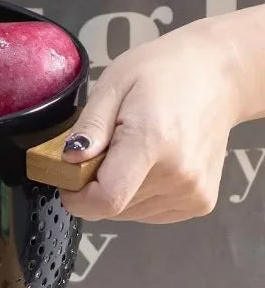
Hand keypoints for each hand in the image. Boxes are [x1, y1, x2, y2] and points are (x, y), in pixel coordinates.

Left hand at [59, 18, 241, 223]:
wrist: (219, 76)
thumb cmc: (163, 73)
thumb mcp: (114, 84)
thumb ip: (90, 126)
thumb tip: (69, 160)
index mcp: (153, 142)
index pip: (106, 199)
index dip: (77, 198)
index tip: (68, 180)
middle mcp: (178, 174)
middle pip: (113, 208)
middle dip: (96, 187)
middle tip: (106, 151)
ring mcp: (193, 192)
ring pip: (129, 213)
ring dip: (118, 191)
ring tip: (132, 153)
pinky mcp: (200, 202)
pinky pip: (149, 213)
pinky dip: (138, 195)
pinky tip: (150, 165)